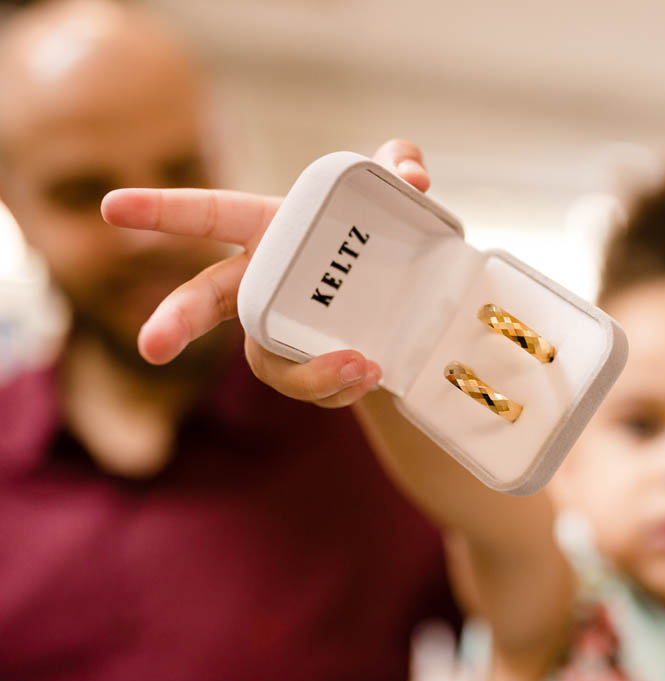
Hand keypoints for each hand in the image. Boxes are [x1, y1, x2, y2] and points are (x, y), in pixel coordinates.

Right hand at [101, 139, 431, 407]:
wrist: (411, 305)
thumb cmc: (384, 236)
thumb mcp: (395, 197)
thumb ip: (399, 169)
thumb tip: (413, 177)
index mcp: (270, 232)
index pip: (209, 215)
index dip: (162, 212)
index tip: (113, 208)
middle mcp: (260, 285)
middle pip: (205, 302)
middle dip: (176, 322)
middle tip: (151, 347)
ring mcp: (280, 333)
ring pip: (270, 362)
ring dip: (308, 371)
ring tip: (361, 363)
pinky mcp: (308, 369)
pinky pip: (313, 388)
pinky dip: (339, 387)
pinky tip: (371, 375)